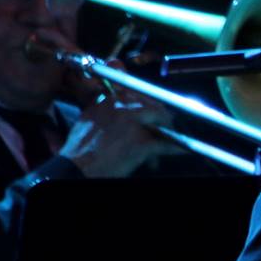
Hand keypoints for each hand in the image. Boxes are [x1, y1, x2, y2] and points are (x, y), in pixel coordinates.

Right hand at [57, 90, 172, 177]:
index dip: (149, 103)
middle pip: (154, 105)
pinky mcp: (142, 143)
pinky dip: (176, 147)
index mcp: (111, 100)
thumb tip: (116, 104)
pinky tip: (183, 149)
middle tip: (165, 125)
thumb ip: (105, 107)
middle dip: (161, 117)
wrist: (76, 166)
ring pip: (162, 120)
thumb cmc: (81, 147)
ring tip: (170, 138)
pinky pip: (165, 143)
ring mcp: (134, 123)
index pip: (138, 94)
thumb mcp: (89, 118)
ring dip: (168, 130)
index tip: (154, 110)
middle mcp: (124, 107)